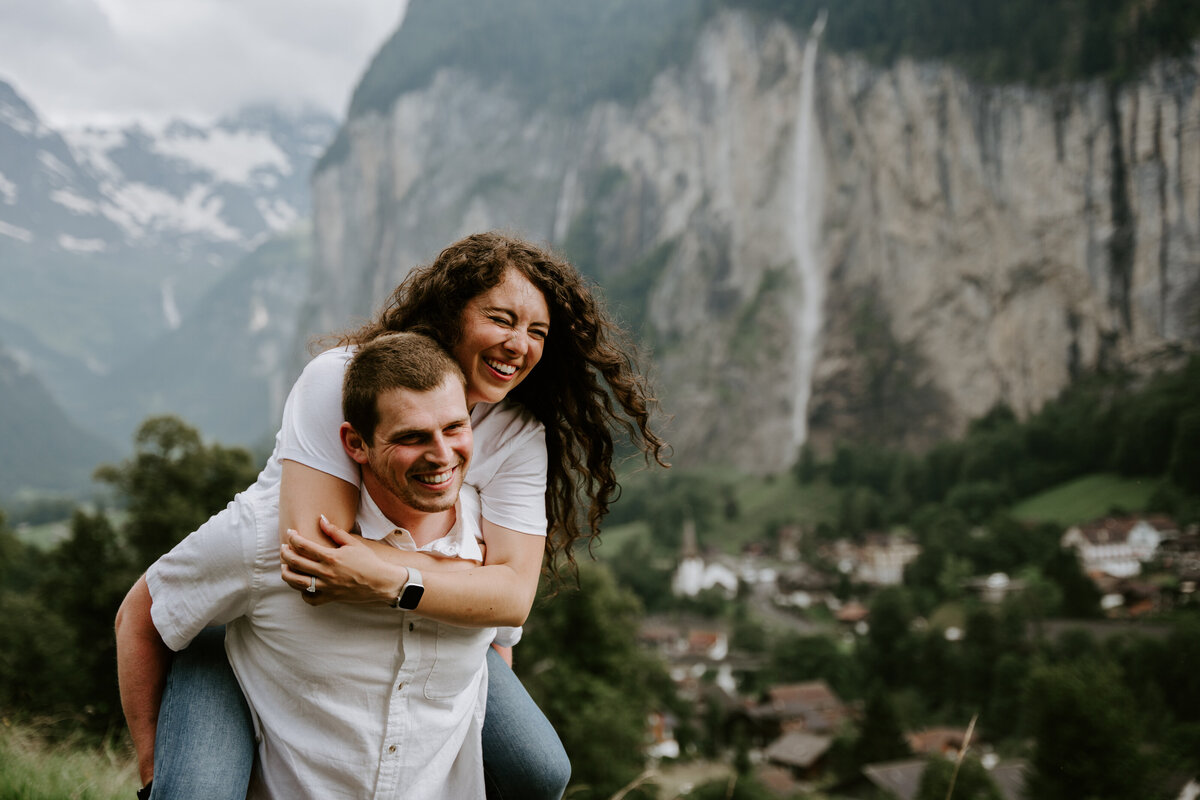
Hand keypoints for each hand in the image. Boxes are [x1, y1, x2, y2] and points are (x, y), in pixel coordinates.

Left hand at [280, 517, 404, 605]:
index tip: (290, 533)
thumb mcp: (353, 543)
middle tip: (283, 548)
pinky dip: (302, 592)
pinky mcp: (329, 597)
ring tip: (285, 567)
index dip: (293, 538)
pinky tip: (302, 585)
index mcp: (331, 557)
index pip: (303, 546)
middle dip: (285, 553)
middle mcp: (325, 572)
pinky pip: (309, 598)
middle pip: (295, 563)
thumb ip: (334, 531)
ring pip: (296, 582)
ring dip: (286, 573)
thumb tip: (321, 519)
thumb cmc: (368, 561)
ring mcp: (326, 587)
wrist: (380, 582)